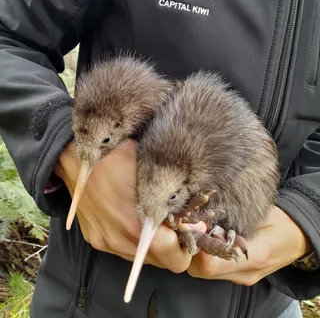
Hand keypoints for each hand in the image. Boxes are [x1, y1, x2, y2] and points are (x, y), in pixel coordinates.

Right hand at [54, 139, 190, 272]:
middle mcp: (120, 241)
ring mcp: (106, 242)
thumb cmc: (120, 157)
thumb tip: (198, 223)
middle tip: (174, 225)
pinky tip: (133, 219)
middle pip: (160, 262)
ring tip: (153, 221)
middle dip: (172, 247)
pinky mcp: (95, 239)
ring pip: (142, 259)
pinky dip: (134, 241)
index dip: (187, 247)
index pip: (175, 260)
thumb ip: (177, 203)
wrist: (79, 156)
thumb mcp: (154, 173)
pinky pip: (124, 249)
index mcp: (137, 226)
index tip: (189, 230)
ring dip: (153, 246)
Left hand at [187, 206, 311, 284]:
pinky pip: (213, 270)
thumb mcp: (260, 212)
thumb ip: (232, 218)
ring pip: (203, 271)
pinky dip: (204, 254)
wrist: (297, 236)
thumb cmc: (279, 219)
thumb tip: (202, 217)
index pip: (211, 263)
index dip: (196, 244)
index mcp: (255, 254)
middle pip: (201, 270)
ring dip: (195, 250)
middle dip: (191, 246)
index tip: (192, 224)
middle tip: (190, 224)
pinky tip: (206, 236)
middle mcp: (246, 272)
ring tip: (197, 228)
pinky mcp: (239, 275)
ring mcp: (242, 277)